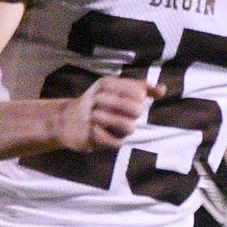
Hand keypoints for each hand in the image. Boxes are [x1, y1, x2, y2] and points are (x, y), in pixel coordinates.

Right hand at [50, 77, 164, 151]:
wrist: (63, 121)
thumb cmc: (96, 106)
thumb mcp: (114, 91)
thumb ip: (139, 87)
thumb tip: (163, 89)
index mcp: (106, 84)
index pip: (138, 92)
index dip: (140, 100)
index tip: (132, 103)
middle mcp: (99, 97)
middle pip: (136, 109)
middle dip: (135, 117)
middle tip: (127, 118)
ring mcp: (93, 116)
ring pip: (128, 126)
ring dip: (127, 130)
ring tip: (120, 129)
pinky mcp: (89, 134)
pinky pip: (115, 142)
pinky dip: (117, 142)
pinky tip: (112, 138)